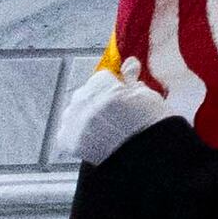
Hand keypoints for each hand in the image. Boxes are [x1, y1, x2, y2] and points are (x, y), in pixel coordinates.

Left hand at [53, 65, 179, 166]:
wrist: (146, 155)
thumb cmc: (151, 123)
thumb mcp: (146, 96)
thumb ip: (132, 79)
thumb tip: (129, 62)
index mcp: (101, 85)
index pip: (103, 77)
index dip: (114, 87)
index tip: (123, 97)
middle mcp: (82, 99)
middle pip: (86, 94)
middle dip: (97, 101)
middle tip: (116, 115)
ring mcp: (72, 120)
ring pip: (75, 112)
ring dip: (86, 117)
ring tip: (106, 131)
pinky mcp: (66, 141)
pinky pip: (67, 132)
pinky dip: (78, 136)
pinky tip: (95, 141)